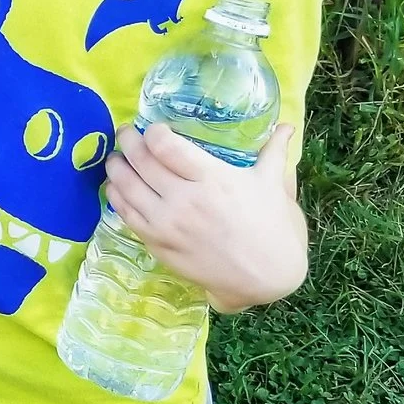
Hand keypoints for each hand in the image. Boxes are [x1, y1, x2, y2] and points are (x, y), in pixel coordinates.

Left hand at [104, 122, 306, 313]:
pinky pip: (126, 214)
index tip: (153, 128)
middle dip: (128, 142)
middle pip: (141, 162)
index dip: (153, 132)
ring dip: (116, 167)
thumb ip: (274, 152)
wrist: (264, 277)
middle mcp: (184, 200)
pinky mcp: (157, 244)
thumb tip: (287, 126)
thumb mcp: (272, 185)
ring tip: (116, 157)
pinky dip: (116, 196)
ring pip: (126, 188)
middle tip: (127, 134)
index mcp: (212, 179)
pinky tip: (116, 186)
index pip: (166, 147)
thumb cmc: (271, 228)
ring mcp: (167, 224)